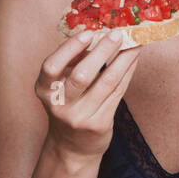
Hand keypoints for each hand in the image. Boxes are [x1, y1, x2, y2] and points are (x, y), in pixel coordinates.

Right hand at [36, 31, 140, 161]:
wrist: (72, 146)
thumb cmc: (68, 104)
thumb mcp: (60, 85)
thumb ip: (72, 61)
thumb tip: (96, 30)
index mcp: (44, 90)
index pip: (51, 66)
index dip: (69, 48)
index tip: (88, 33)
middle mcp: (59, 105)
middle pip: (82, 76)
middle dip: (102, 52)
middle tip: (117, 34)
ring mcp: (80, 117)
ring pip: (107, 82)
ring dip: (123, 59)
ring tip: (134, 43)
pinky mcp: (99, 124)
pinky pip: (118, 92)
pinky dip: (127, 72)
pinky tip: (133, 59)